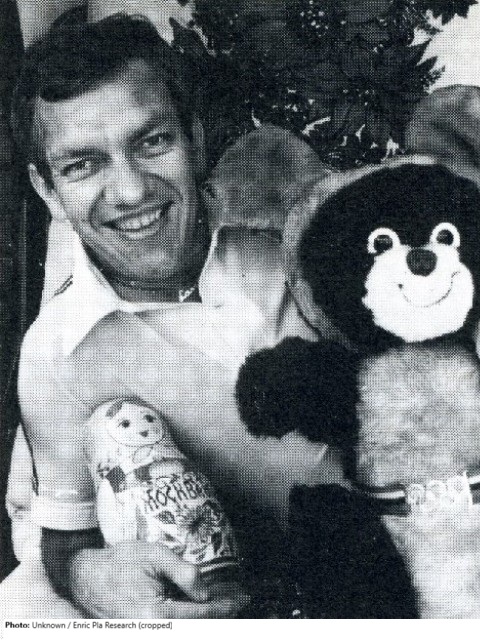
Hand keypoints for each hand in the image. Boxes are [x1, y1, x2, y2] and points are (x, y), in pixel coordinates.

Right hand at [68, 540, 248, 617]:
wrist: (86, 576)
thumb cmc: (119, 562)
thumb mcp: (155, 556)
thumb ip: (184, 573)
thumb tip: (205, 594)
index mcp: (155, 616)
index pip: (201, 615)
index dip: (225, 606)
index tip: (242, 598)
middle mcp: (151, 631)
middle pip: (197, 627)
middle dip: (220, 614)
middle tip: (237, 600)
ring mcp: (145, 633)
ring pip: (186, 628)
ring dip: (205, 617)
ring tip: (223, 602)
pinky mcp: (143, 630)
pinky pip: (173, 626)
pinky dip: (189, 618)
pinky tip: (200, 605)